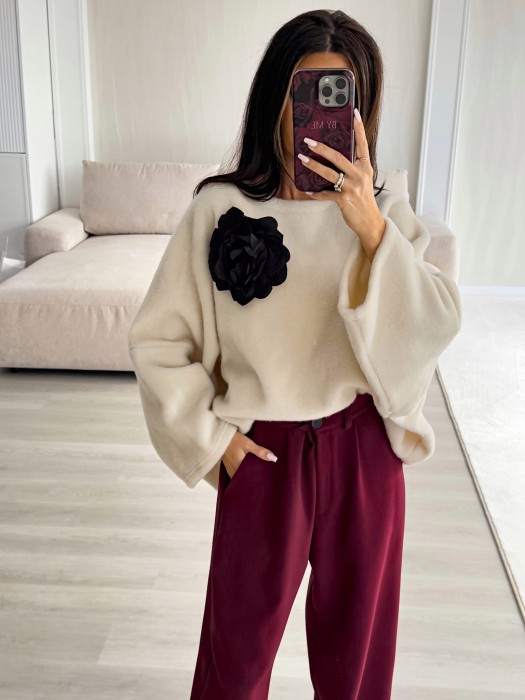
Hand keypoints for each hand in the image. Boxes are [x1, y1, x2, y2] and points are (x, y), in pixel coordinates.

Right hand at [222, 430, 277, 478]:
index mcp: (240, 466)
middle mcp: (234, 470)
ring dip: (247, 476)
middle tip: (264, 478)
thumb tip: (274, 459)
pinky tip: (246, 470)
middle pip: (246, 478)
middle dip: (254, 478)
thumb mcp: (248, 444)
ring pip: (241, 477)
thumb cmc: (234, 439)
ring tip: (256, 475)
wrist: (220, 435)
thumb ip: (260, 452)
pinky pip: (236, 474)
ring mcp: (230, 469)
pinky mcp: (228, 466)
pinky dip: (242, 473)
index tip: (267, 479)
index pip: (252, 477)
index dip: (259, 478)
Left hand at [298, 109, 385, 261]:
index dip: (359, 128)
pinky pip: (326, 194)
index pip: (362, 144)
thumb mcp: (363, 180)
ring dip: (314, 165)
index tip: (354, 113)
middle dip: (322, 148)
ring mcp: (352, 187)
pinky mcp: (344, 200)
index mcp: (365, 167)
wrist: (370, 221)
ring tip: (302, 158)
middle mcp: (359, 175)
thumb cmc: (364, 199)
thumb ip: (352, 168)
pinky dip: (316, 193)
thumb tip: (334, 157)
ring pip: (329, 173)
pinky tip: (308, 191)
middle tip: (308, 141)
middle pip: (339, 157)